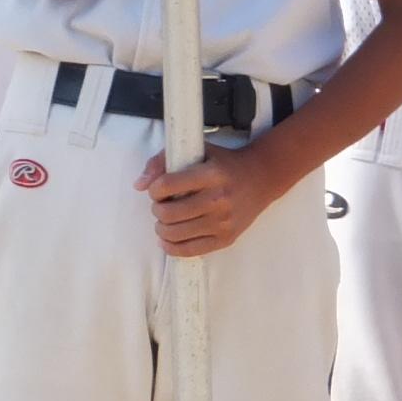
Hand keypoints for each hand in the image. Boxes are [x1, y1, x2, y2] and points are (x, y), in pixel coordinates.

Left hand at [135, 142, 276, 256]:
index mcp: (212, 174)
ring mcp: (223, 222)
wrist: (263, 178)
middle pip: (168, 213)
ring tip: (166, 220)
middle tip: (162, 205)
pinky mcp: (226, 238)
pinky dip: (171, 247)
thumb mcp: (198, 150)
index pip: (167, 185)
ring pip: (174, 234)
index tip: (158, 188)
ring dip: (161, 227)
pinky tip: (168, 238)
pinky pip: (189, 250)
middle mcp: (219, 199)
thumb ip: (164, 161)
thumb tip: (138, 185)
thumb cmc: (225, 162)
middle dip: (157, 209)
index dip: (155, 189)